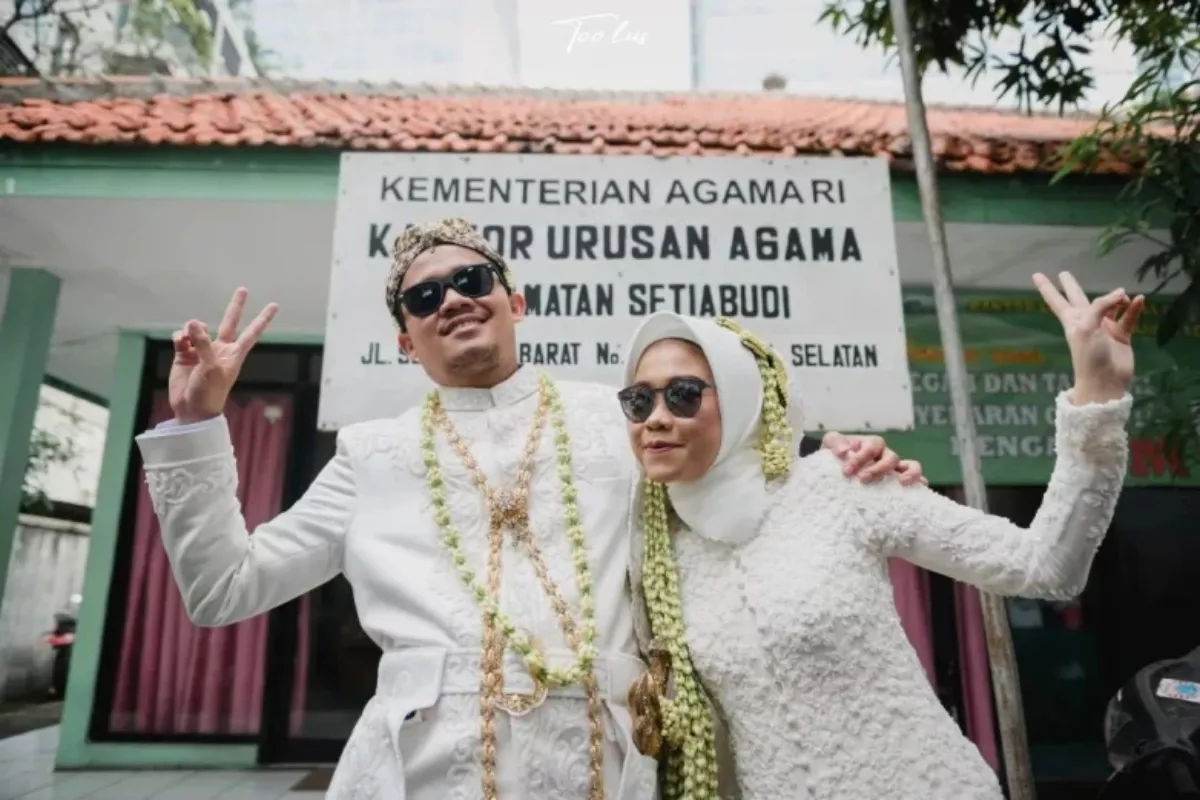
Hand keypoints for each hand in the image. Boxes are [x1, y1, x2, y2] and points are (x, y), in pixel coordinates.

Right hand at [169, 288, 277, 423]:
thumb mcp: (210, 368)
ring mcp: (201, 351)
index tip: (274, 305)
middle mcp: (219, 349)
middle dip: (235, 307)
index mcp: (233, 354)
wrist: (191, 410)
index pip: (251, 332)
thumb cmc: (209, 393)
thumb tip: (194, 323)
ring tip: (186, 340)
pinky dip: (179, 336)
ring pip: (197, 329)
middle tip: (243, 289)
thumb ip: (203, 344)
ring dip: (191, 329)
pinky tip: (179, 342)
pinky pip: (181, 337)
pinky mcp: (184, 355)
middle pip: (229, 322)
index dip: (262, 319)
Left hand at [822, 433, 926, 485]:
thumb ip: (835, 443)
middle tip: (862, 480)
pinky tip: (919, 489)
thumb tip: (844, 451)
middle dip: (878, 469)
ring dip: (909, 473)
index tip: (846, 472)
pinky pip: (916, 479)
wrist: (835, 466)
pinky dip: (919, 482)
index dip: (861, 458)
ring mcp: (895, 468)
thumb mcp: (832, 443)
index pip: (871, 447)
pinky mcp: (899, 481)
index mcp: (871, 444)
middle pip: (891, 458)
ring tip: (902, 483)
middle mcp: (885, 455)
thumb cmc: (836, 454)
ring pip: (911, 465)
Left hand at [1033, 271, 1142, 403]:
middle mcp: (1087, 321)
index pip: (1057, 300)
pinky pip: (1128, 317)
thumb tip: (1122, 294)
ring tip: (1123, 294)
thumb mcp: (1087, 327)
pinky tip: (1139, 300)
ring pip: (1109, 306)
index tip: (1036, 275)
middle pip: (1077, 298)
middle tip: (1064, 273)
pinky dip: (1134, 309)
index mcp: (1072, 320)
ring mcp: (1104, 328)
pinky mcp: (1121, 335)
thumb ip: (1100, 306)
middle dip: (1071, 286)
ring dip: (1116, 298)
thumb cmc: (1088, 356)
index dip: (1047, 288)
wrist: (1105, 381)